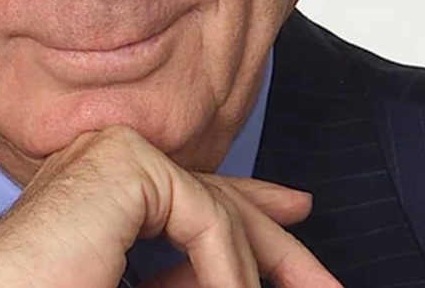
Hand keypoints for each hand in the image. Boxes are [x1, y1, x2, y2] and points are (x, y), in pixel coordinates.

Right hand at [0, 125, 340, 287]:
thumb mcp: (135, 286)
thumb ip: (181, 274)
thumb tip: (239, 276)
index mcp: (99, 184)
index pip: (189, 190)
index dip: (250, 203)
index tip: (296, 210)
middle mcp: (105, 155)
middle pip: (211, 196)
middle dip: (275, 242)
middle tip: (325, 283)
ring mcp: (112, 151)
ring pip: (214, 208)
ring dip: (254, 269)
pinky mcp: (123, 160)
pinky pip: (204, 217)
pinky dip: (229, 271)